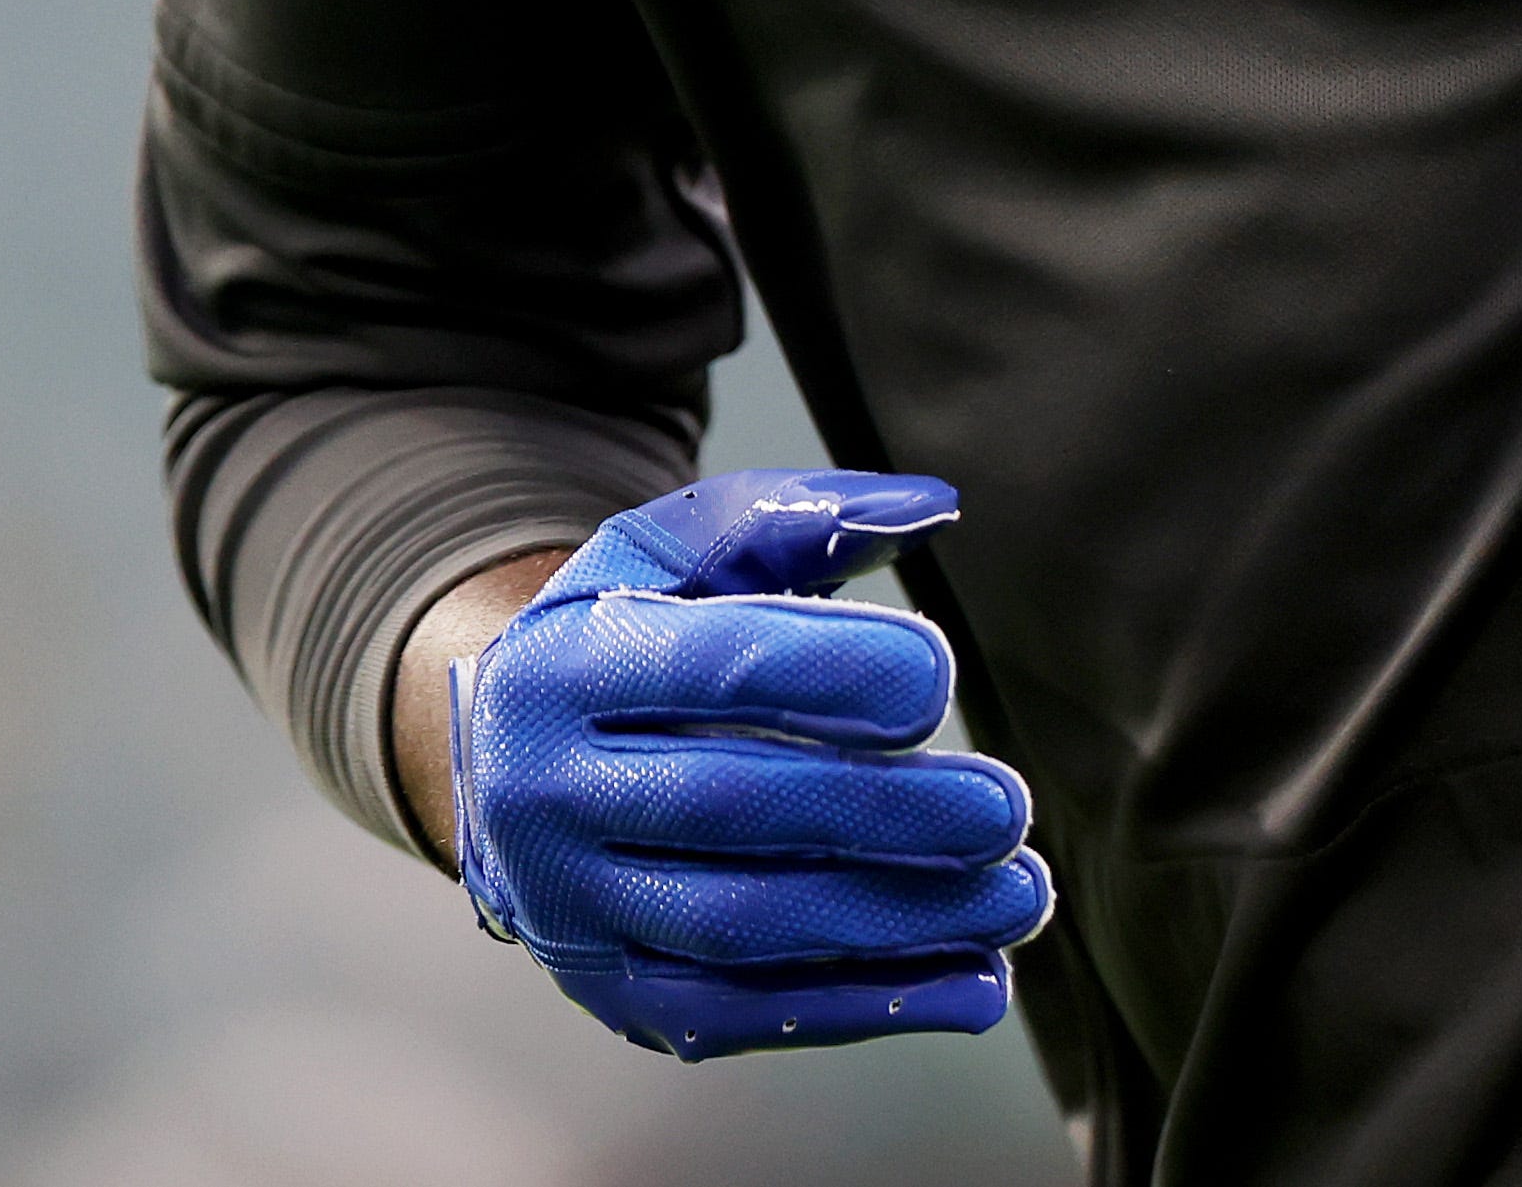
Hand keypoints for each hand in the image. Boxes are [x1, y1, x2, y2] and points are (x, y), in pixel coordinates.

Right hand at [445, 468, 1054, 1058]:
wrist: (504, 768)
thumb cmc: (624, 642)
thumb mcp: (677, 556)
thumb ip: (797, 519)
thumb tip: (932, 507)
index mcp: (568, 664)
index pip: (713, 667)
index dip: (832, 670)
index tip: (940, 679)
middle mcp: (549, 792)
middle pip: (733, 807)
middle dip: (886, 814)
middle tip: (1005, 810)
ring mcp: (575, 907)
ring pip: (744, 927)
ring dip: (898, 920)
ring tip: (1017, 897)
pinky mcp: (614, 994)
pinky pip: (746, 1013)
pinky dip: (869, 1005)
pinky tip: (974, 982)